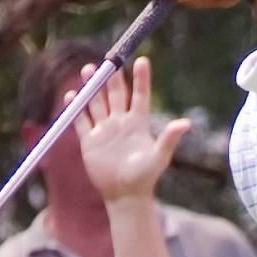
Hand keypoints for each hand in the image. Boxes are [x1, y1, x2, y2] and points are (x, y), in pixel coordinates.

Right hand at [73, 57, 191, 202]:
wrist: (125, 196)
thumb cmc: (145, 177)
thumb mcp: (160, 156)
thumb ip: (170, 138)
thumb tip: (186, 123)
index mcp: (138, 123)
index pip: (140, 95)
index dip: (141, 78)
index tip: (142, 60)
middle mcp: (121, 123)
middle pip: (115, 94)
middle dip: (110, 78)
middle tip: (107, 61)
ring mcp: (104, 131)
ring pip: (96, 103)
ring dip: (92, 87)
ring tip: (88, 70)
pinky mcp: (90, 141)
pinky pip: (81, 120)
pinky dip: (75, 108)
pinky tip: (71, 96)